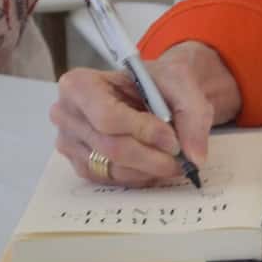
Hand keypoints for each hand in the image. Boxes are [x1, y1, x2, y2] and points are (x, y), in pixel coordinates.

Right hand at [49, 41, 238, 187]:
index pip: (107, 117)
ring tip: (174, 163)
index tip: (173, 140)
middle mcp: (66, 115)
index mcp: (79, 84)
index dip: (142, 131)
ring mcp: (69, 143)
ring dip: (148, 170)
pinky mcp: (81, 165)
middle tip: (180, 160)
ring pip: (112, 168)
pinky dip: (139, 177)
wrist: (154, 92)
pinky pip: (111, 180)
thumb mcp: (182, 84)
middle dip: (150, 157)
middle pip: (110, 147)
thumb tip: (195, 155)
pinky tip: (155, 167)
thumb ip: (192, 115)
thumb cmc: (159, 82)